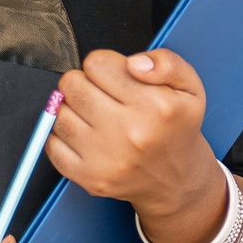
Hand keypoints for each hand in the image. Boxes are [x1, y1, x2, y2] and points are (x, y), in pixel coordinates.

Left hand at [47, 49, 220, 226]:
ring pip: (59, 113)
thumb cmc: (177, 128)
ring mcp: (107, 158)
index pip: (97, 63)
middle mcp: (130, 133)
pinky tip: (83, 134)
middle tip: (100, 93)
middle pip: (73, 85)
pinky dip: (61, 135)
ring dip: (72, 108)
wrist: (176, 180)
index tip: (113, 75)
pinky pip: (52, 144)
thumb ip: (167, 63)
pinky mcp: (89, 177)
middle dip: (83, 82)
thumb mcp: (190, 87)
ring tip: (93, 114)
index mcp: (155, 106)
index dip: (104, 64)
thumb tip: (134, 63)